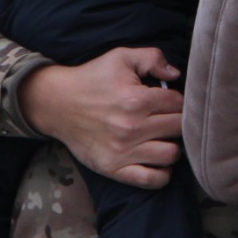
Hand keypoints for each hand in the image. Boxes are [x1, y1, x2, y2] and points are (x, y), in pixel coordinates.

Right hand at [18, 48, 185, 187]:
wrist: (57, 103)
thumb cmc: (93, 78)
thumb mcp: (121, 57)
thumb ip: (152, 58)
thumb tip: (176, 75)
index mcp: (136, 99)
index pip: (179, 104)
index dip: (178, 101)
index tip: (169, 101)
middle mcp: (132, 127)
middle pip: (179, 129)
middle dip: (178, 121)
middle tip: (168, 118)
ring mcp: (123, 151)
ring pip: (171, 154)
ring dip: (172, 145)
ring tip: (163, 137)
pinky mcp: (113, 168)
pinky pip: (152, 180)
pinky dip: (162, 174)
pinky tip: (158, 160)